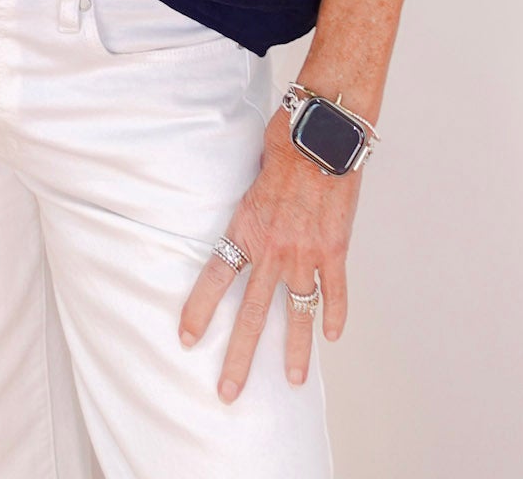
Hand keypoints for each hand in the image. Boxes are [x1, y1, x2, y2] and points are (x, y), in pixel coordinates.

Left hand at [178, 105, 360, 400]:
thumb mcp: (251, 168)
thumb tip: (244, 209)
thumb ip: (248, 200)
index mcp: (246, 226)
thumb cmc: (284, 138)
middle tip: (228, 392)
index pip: (216, 276)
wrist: (323, 130)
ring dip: (294, 350)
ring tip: (292, 381)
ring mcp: (306, 252)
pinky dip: (335, 315)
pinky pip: (334, 292)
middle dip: (239, 357)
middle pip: (251, 313)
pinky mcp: (336, 249)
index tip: (186, 339)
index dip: (200, 310)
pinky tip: (332, 336)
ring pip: (296, 313)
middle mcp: (273, 247)